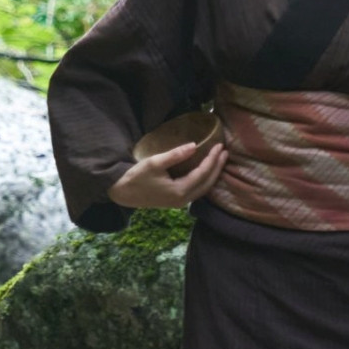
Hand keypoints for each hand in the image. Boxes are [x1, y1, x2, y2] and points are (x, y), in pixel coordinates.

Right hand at [109, 138, 226, 209]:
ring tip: (220, 160)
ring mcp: (180, 202)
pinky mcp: (176, 201)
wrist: (123, 193)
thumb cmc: (136, 177)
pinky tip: (207, 171)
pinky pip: (197, 191)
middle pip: (207, 184)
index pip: (202, 174)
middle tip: (224, 152)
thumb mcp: (154, 163)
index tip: (219, 146)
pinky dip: (205, 180)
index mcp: (179, 191)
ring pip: (204, 189)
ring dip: (213, 174)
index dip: (212, 160)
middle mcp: (183, 200)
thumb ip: (175, 155)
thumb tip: (194, 146)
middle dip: (217, 167)